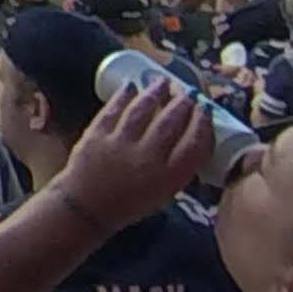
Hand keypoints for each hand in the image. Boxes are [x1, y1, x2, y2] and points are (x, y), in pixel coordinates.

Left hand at [57, 79, 213, 229]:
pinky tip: (131, 86)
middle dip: (182, 103)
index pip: (195, 143)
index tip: (205, 110)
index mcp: (168, 177)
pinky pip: (114, 109)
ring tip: (162, 82)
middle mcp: (147, 158)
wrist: (86, 209)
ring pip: (142, 109)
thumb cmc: (129, 203)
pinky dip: (124, 95)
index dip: (203, 123)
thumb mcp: (163, 193)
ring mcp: (120, 144)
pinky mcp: (97, 134)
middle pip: (170, 122)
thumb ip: (177, 167)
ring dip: (155, 92)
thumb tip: (190, 135)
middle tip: (187, 93)